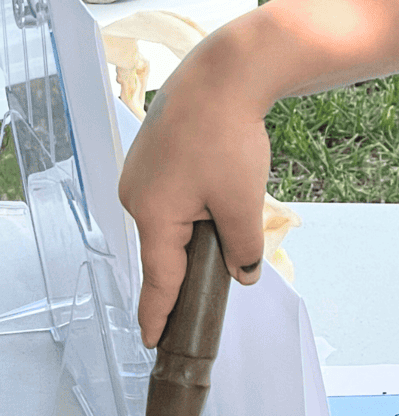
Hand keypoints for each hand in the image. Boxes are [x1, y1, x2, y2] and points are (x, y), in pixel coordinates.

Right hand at [118, 24, 271, 348]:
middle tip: (222, 268)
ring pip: (173, 221)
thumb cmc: (227, 136)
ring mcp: (142, 173)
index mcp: (152, 214)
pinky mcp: (153, 156)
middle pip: (167, 249)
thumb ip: (243, 249)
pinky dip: (196, 205)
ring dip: (200, 228)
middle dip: (194, 261)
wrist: (223, 75)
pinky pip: (173, 196)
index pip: (158, 280)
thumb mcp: (242, 204)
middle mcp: (137, 195)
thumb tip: (244, 273)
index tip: (153, 339)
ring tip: (230, 206)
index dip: (159, 313)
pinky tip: (218, 190)